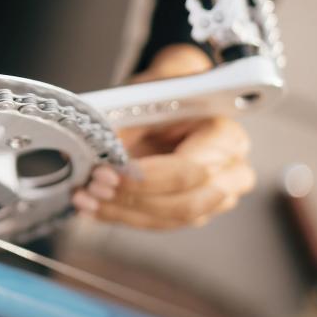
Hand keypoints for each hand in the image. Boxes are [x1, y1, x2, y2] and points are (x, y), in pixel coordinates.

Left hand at [72, 44, 255, 228]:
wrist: (173, 100)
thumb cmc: (166, 94)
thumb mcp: (147, 95)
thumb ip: (129, 122)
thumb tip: (100, 147)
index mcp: (227, 138)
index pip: (190, 170)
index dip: (148, 178)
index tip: (111, 172)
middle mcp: (230, 173)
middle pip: (185, 203)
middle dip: (134, 198)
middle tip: (96, 185)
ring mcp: (213, 199)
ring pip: (168, 219)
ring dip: (122, 211)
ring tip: (86, 197)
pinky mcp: (189, 212)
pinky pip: (155, 222)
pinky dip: (120, 215)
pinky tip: (91, 206)